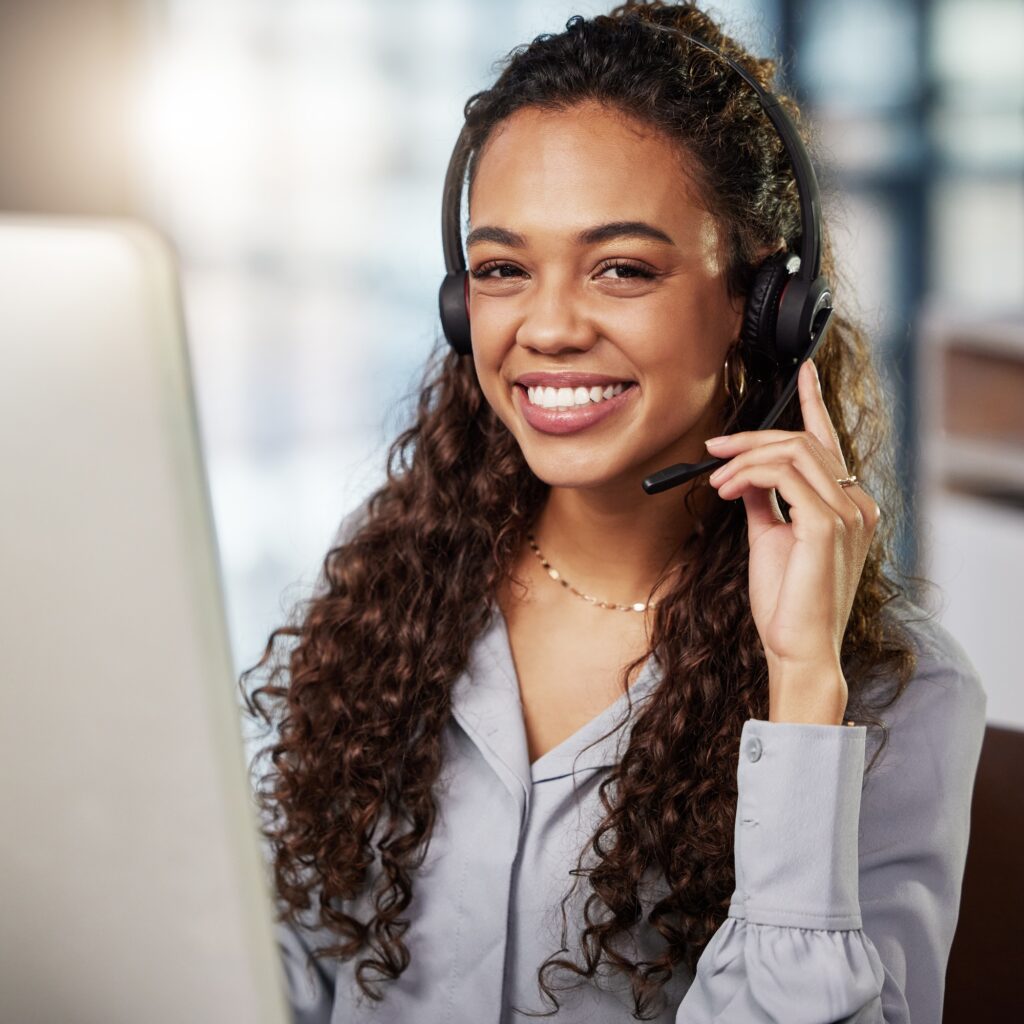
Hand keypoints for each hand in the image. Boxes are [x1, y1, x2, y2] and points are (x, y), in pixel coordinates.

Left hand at [704, 360, 880, 724]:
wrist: (796, 648)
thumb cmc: (786, 603)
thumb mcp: (769, 538)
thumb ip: (764, 501)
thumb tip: (745, 473)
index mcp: (849, 506)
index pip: (831, 444)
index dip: (815, 403)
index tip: (803, 372)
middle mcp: (857, 504)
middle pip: (804, 442)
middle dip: (751, 439)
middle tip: (712, 451)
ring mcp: (848, 514)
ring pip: (793, 452)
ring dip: (744, 458)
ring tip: (715, 479)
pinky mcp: (827, 526)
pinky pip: (783, 476)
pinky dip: (748, 475)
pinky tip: (726, 490)